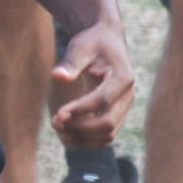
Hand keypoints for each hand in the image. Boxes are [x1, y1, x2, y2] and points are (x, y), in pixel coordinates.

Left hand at [49, 19, 136, 148]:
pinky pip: (104, 137)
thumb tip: (57, 76)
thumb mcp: (81, 47)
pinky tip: (66, 132)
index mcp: (123, 77)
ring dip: (82, 137)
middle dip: (80, 127)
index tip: (58, 114)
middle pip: (108, 123)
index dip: (80, 110)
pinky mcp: (116, 115)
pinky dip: (86, 140)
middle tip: (54, 121)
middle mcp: (128, 96)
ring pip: (107, 135)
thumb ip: (71, 62)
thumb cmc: (92, 42)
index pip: (102, 101)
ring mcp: (124, 108)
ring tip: (58, 127)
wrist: (106, 42)